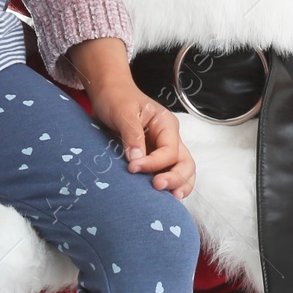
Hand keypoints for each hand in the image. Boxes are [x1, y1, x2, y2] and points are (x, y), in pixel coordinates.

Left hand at [71, 38, 195, 199]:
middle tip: (157, 187)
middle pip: (185, 162)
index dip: (153, 163)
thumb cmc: (116, 98)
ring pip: (183, 170)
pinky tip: (164, 198)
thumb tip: (137, 160)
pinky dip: (170, 186)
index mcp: (166, 124)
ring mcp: (164, 149)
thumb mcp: (122, 112)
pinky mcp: (154, 158)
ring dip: (178, 185)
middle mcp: (170, 138)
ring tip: (169, 199)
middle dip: (175, 178)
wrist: (108, 93)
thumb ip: (131, 135)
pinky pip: (168, 173)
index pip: (169, 151)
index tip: (132, 168)